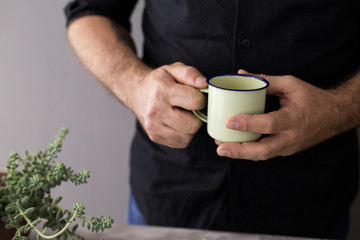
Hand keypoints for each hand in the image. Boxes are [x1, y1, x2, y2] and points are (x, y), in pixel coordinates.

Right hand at [131, 62, 206, 147]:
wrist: (136, 92)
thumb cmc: (158, 81)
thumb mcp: (173, 69)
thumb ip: (190, 74)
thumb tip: (205, 84)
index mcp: (162, 92)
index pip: (195, 102)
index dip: (202, 99)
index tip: (197, 96)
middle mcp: (156, 111)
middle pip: (193, 124)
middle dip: (197, 116)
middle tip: (191, 108)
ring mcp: (154, 127)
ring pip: (188, 136)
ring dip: (191, 127)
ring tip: (183, 115)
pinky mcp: (155, 137)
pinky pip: (181, 143)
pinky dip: (184, 134)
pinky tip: (178, 123)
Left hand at [216, 69, 343, 160]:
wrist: (334, 116)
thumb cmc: (311, 98)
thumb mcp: (290, 84)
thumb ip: (265, 80)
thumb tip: (241, 74)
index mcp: (294, 118)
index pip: (269, 124)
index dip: (248, 124)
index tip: (230, 122)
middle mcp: (291, 136)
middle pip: (264, 151)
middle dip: (240, 151)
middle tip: (220, 147)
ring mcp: (289, 147)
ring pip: (264, 156)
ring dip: (241, 154)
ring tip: (222, 148)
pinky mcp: (286, 150)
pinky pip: (267, 153)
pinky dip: (250, 151)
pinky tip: (236, 146)